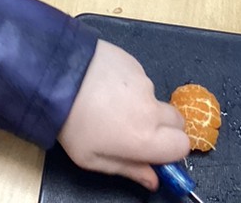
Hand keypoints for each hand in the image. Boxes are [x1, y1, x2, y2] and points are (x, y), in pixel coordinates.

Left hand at [58, 40, 189, 191]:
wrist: (57, 77)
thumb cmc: (72, 123)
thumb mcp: (94, 159)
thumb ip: (130, 170)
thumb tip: (153, 179)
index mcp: (146, 138)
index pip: (183, 146)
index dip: (172, 150)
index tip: (156, 151)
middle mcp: (152, 109)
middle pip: (177, 120)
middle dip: (165, 128)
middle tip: (137, 130)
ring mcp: (144, 82)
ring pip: (155, 98)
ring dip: (143, 104)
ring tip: (110, 104)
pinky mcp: (134, 62)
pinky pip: (140, 79)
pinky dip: (129, 85)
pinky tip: (106, 86)